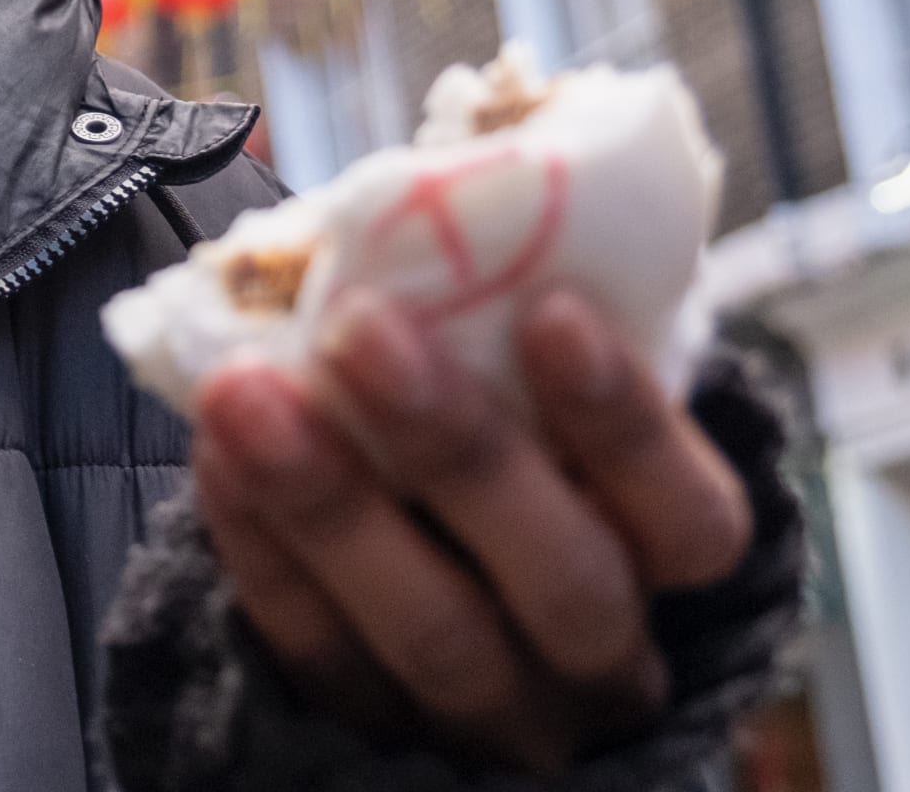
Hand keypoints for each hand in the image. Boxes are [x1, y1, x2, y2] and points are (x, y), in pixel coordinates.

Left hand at [189, 289, 753, 769]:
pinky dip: (262, 551)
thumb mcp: (545, 386)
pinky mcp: (377, 731)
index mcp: (667, 558)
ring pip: (434, 638)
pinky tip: (218, 455)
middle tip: (363, 326)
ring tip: (243, 388)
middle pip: (564, 584)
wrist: (439, 565)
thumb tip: (445, 178)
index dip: (626, 425)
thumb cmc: (511, 428)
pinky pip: (320, 656)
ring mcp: (495, 713)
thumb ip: (519, 319)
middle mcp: (601, 655)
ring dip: (332, 504)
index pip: (692, 521)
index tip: (549, 308)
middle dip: (459, 452)